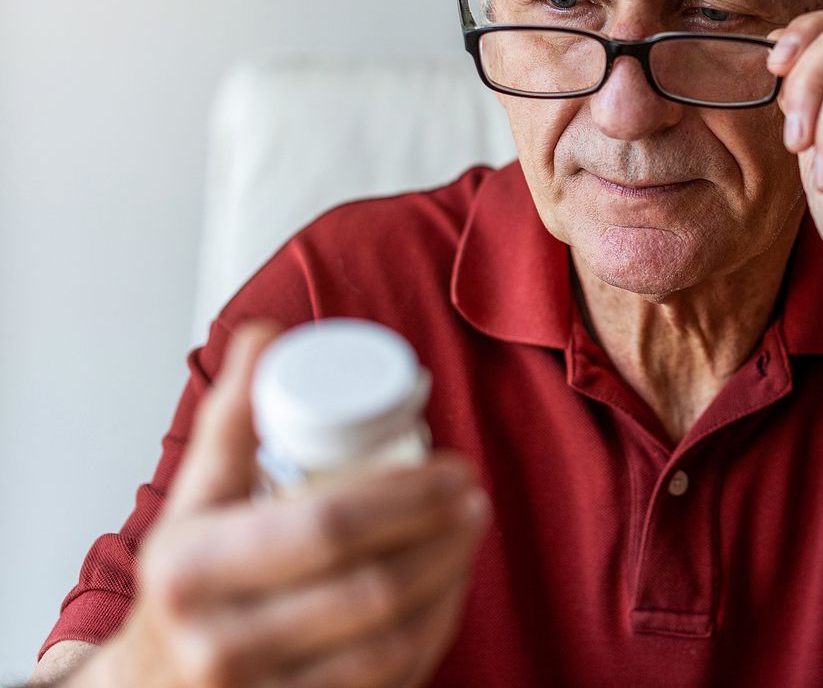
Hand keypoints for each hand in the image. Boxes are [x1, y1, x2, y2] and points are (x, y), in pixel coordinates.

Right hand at [82, 322, 488, 687]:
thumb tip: (264, 335)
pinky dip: (433, 634)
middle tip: (474, 497)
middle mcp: (222, 645)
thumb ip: (230, 420)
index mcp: (193, 571)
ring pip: (392, 643)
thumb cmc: (182, 587)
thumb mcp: (192, 504)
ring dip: (450, 582)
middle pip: (371, 589)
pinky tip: (449, 592)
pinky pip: (392, 683)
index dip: (408, 496)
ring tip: (470, 535)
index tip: (454, 467)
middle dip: (443, 537)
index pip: (326, 525)